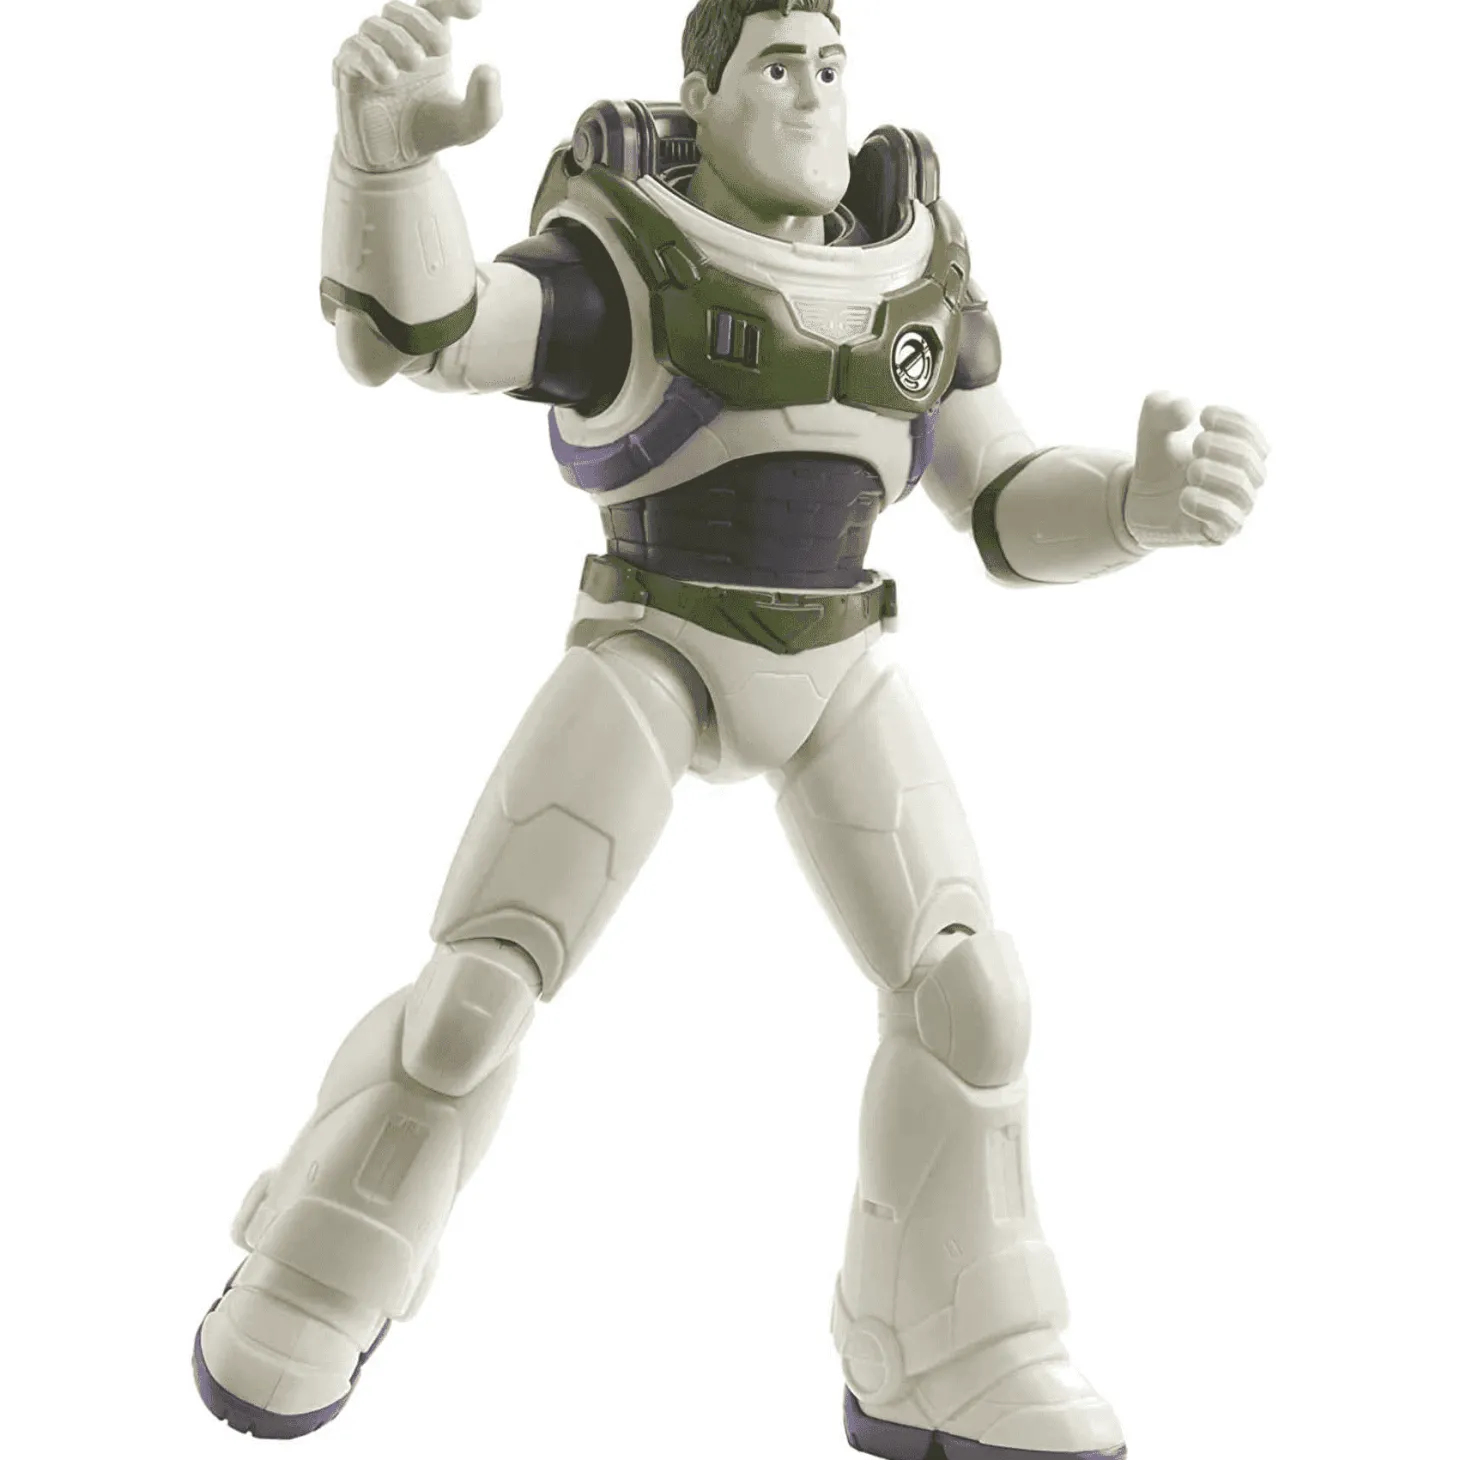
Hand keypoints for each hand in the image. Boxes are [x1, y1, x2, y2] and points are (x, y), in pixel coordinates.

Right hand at [334, 1, 501, 172]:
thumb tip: (489, 69)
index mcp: (427, 42)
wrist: (400, 164)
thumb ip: (486, 102)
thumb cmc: (434, 133)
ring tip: (414, 63)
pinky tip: (388, 77)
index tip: (473, 10)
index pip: (435, 5)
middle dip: (422, 22)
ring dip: (397, 40)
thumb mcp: (470, 125)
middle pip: (400, 10)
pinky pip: (354, 50)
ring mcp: (370, 52)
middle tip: (444, 47)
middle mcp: (396, 40)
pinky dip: (372, 58)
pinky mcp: (349, 71)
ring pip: (376, 25)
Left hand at [1123, 392, 1268, 548]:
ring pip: (1242, 490)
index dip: (1234, 421)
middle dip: (1225, 447)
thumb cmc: (1156, 461)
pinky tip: (1184, 496)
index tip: (1205, 415)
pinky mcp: (1219, 534)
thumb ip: (1162, 408)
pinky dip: (1208, 505)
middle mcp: (1244, 481)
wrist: (1134, 502)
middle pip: (1251, 460)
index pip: (1252, 435)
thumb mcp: (1151, 427)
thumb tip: (1187, 409)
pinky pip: (1228, 521)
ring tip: (1192, 469)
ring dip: (1216, 474)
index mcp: (1238, 452)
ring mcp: (1234, 509)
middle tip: (1198, 444)